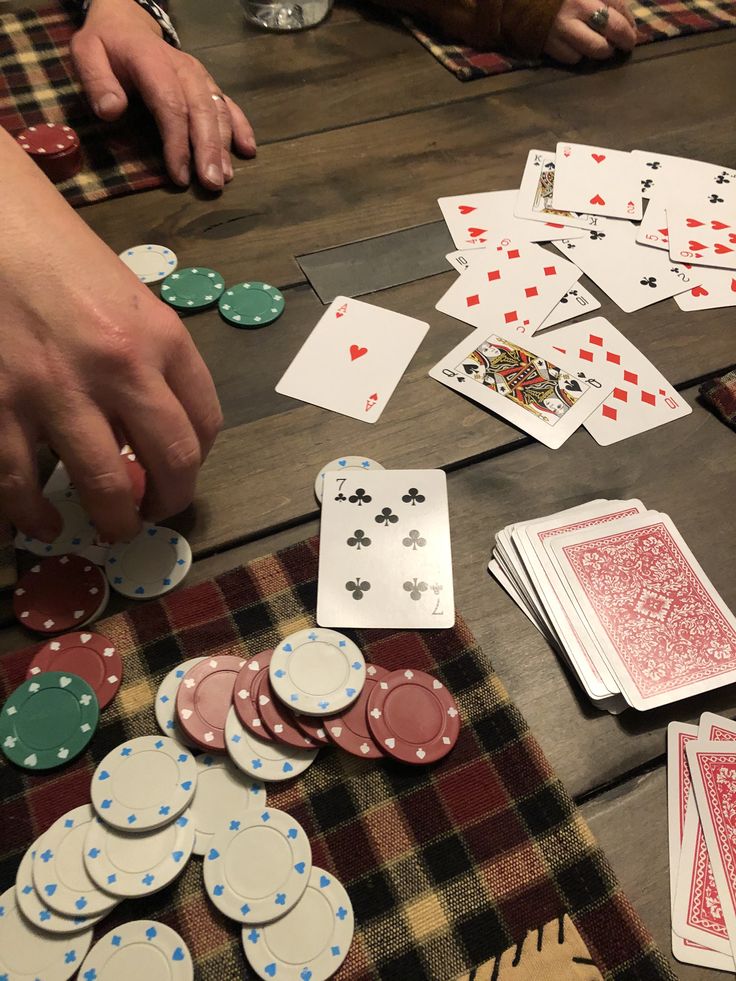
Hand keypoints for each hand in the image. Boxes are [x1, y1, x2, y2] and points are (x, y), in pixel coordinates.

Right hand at [0, 129, 222, 543]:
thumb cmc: (57, 256)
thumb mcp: (129, 299)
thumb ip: (150, 361)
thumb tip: (152, 429)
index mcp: (161, 337)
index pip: (205, 423)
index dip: (196, 463)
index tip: (177, 475)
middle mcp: (118, 366)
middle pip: (172, 463)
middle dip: (166, 503)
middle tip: (149, 514)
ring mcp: (55, 387)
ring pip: (102, 485)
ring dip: (110, 520)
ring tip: (103, 527)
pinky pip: (17, 482)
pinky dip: (25, 516)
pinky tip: (31, 524)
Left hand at [70, 0, 255, 190]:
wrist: (127, 23)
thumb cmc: (106, 45)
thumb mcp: (86, 52)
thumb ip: (96, 80)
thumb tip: (111, 111)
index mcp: (151, 61)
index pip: (170, 104)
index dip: (177, 141)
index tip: (179, 174)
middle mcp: (182, 68)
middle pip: (201, 110)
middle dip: (208, 149)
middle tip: (211, 184)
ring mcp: (198, 75)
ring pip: (218, 109)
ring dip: (224, 145)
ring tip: (225, 177)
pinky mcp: (206, 83)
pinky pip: (228, 104)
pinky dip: (240, 126)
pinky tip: (248, 150)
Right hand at [544, 0, 636, 63]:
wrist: (520, 1)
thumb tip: (625, 20)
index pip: (620, 7)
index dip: (630, 22)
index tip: (631, 30)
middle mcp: (580, 6)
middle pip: (614, 29)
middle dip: (624, 40)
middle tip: (626, 45)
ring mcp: (563, 27)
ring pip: (595, 48)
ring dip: (602, 51)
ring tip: (603, 48)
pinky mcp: (549, 44)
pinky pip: (572, 58)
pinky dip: (578, 56)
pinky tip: (578, 48)